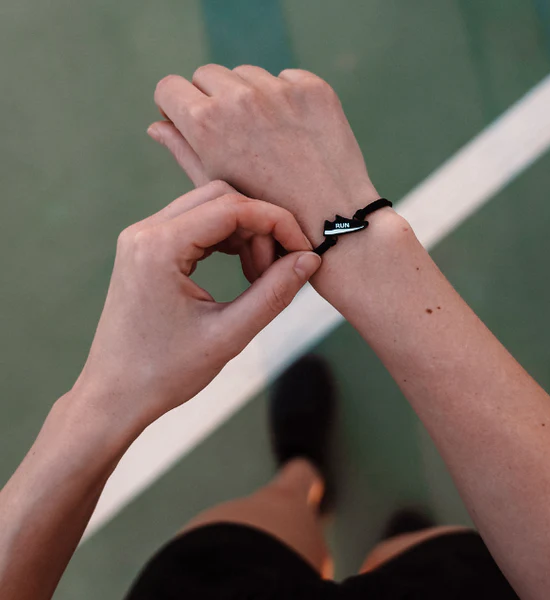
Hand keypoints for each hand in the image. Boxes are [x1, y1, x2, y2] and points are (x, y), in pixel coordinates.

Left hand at [74, 181, 320, 427]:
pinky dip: (226, 241)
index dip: (277, 223)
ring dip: (244, 233)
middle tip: (280, 268)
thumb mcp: (228, 335)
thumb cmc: (165, 372)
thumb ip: (274, 293)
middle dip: (260, 226)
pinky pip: (195, 226)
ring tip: (260, 276)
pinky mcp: (146, 249)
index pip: (233, 207)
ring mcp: (142, 238)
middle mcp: (145, 231)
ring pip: (209, 208)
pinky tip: (242, 271)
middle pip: (221, 197)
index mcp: (159, 247)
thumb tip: (309, 259)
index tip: (304, 249)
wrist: (115, 394)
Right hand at [149, 65, 379, 244]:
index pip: (169, 87)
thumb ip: (182, 151)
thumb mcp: (216, 188)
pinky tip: (293, 132)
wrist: (330, 221)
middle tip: (232, 132)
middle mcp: (239, 98)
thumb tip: (156, 125)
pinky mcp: (312, 89)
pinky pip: (285, 79)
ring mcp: (278, 90)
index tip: (188, 118)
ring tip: (266, 136)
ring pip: (246, 75)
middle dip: (211, 98)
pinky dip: (285, 99)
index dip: (174, 104)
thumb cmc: (266, 212)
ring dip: (249, 96)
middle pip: (206, 75)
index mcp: (205, 123)